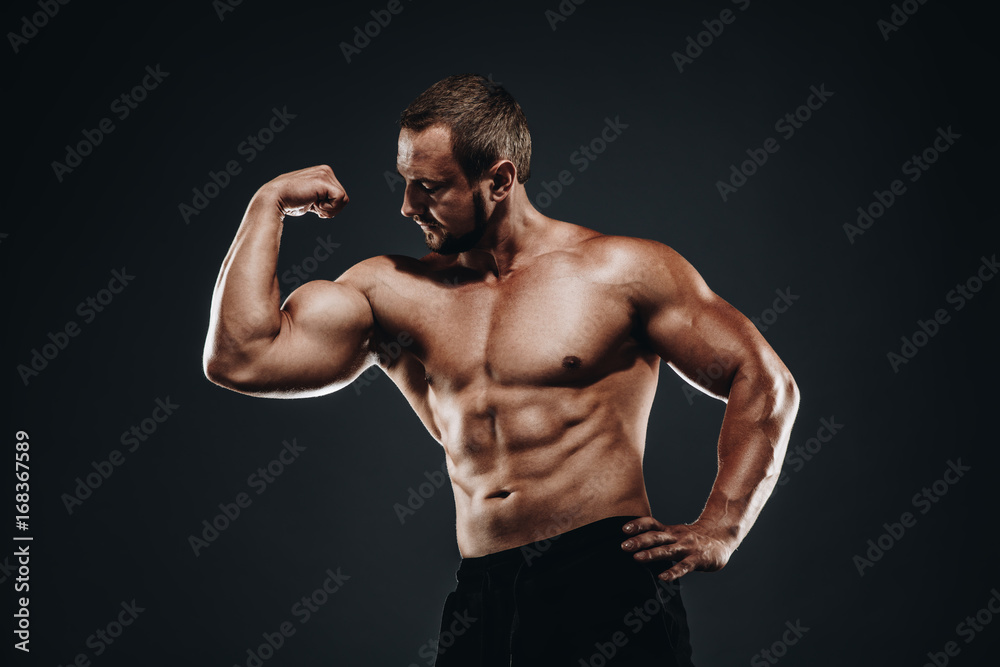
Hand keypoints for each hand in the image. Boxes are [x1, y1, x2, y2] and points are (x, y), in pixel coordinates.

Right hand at [257, 165, 348, 218]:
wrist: (274, 199)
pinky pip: (340, 199)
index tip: (314, 205)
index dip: (330, 207)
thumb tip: (333, 208)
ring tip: (314, 204)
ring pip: (343, 200)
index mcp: (323, 173)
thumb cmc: (288, 201)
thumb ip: (321, 198)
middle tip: (314, 206)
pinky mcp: (323, 181)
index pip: (339, 195)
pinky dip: (329, 208)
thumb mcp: (310, 197)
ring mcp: (324, 174)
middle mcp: (325, 170)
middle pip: (343, 198)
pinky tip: (314, 204)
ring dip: (329, 209)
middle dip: (330, 209)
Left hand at [620, 516, 736, 581]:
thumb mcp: (674, 534)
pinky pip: (684, 566)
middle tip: (624, 546)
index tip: (623, 529)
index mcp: (670, 531)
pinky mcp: (698, 559)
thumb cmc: (693, 539)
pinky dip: (673, 572)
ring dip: (652, 554)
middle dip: (639, 541)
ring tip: (637, 558)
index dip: (638, 524)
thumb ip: (658, 538)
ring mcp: (687, 548)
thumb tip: (632, 545)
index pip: (651, 524)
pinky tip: (663, 577)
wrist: (721, 537)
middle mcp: (676, 537)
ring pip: (668, 550)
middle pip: (656, 537)